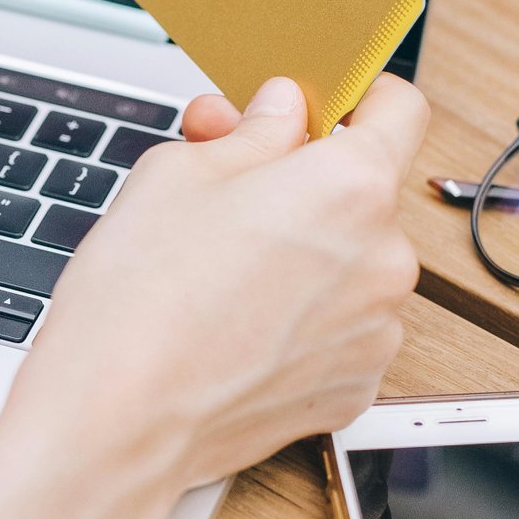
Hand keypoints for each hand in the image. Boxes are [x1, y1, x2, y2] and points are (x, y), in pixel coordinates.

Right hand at [0, 74, 426, 518]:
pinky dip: (303, 320)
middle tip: (229, 187)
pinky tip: (238, 324)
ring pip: (352, 264)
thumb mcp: (179, 171)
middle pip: (364, 194)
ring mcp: (377, 331)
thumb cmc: (140, 296)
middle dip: (304, 183)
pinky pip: (342, 329)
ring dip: (307, 255)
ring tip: (222, 271)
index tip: (328, 103)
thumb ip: (251, 132)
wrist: (118, 420)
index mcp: (350, 185)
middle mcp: (384, 257)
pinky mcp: (354, 387)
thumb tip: (280, 112)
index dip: (360, 97)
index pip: (400, 108)